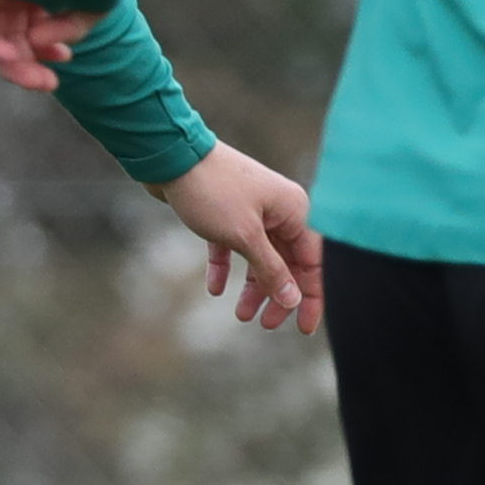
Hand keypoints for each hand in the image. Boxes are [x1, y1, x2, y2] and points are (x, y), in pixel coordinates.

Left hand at [0, 0, 97, 97]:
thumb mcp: (89, 9)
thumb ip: (65, 32)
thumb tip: (33, 43)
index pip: (31, 28)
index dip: (45, 52)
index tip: (66, 59)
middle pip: (11, 37)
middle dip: (29, 65)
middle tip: (48, 85)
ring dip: (11, 63)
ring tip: (35, 79)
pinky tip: (12, 56)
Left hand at [156, 147, 322, 333]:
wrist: (172, 156)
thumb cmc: (214, 192)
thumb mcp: (245, 237)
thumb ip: (272, 270)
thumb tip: (293, 298)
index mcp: (294, 211)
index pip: (312, 262)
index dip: (311, 297)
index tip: (303, 328)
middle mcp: (279, 210)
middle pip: (287, 263)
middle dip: (278, 295)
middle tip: (265, 325)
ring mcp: (253, 210)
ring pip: (260, 258)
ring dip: (253, 287)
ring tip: (240, 315)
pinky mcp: (227, 212)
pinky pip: (233, 247)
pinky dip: (226, 268)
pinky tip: (215, 288)